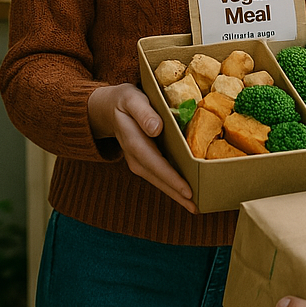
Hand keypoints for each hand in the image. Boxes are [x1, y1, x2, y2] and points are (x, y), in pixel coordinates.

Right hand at [87, 83, 197, 212]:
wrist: (108, 108)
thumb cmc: (124, 101)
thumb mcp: (132, 99)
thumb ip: (143, 112)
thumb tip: (156, 129)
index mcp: (133, 142)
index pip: (154, 163)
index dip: (171, 178)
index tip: (187, 191)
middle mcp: (135, 157)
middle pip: (158, 179)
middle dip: (177, 194)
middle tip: (197, 208)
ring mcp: (138, 161)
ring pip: (158, 181)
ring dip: (175, 194)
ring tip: (195, 206)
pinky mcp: (143, 161)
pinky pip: (159, 176)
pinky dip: (171, 185)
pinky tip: (185, 192)